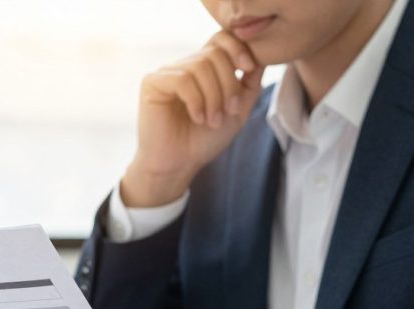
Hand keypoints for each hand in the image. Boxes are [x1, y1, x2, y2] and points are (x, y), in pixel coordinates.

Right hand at [122, 31, 266, 207]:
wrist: (178, 165)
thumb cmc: (204, 140)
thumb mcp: (237, 110)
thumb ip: (249, 83)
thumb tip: (261, 56)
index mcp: (203, 69)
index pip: (221, 38)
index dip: (237, 47)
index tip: (248, 67)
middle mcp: (184, 66)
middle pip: (214, 53)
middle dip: (228, 83)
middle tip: (228, 111)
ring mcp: (167, 73)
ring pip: (200, 66)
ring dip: (213, 96)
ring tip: (212, 120)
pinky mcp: (152, 82)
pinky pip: (182, 79)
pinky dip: (196, 100)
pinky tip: (197, 118)